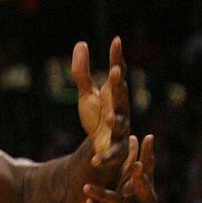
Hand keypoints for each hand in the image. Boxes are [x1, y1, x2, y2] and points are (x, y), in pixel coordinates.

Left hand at [72, 37, 129, 167]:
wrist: (102, 145)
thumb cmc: (98, 117)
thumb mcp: (86, 94)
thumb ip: (82, 73)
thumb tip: (81, 43)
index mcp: (114, 96)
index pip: (117, 74)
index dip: (117, 58)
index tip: (116, 40)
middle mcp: (120, 110)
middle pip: (121, 96)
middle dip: (119, 85)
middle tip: (115, 71)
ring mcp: (120, 130)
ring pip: (121, 125)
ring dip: (116, 120)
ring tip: (108, 117)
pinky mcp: (115, 150)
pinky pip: (111, 154)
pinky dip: (104, 158)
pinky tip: (95, 161)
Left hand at [84, 135, 156, 202]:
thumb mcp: (126, 183)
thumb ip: (129, 164)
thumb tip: (130, 136)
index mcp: (147, 186)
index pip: (148, 166)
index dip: (148, 152)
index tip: (147, 136)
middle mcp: (149, 199)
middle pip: (142, 184)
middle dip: (139, 175)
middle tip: (137, 165)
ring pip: (119, 201)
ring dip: (101, 194)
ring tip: (85, 187)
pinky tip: (87, 202)